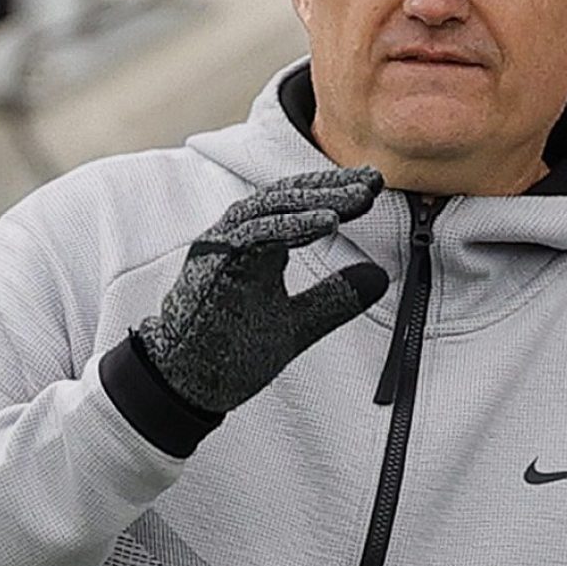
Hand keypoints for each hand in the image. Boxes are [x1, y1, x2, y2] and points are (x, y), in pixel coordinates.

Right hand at [133, 168, 389, 418]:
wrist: (187, 384)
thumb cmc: (229, 352)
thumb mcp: (298, 324)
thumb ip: (334, 299)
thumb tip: (379, 277)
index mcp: (257, 245)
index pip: (298, 206)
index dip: (336, 194)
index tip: (374, 188)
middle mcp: (237, 237)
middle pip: (287, 197)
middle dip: (331, 187)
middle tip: (373, 181)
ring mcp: (221, 247)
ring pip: (270, 208)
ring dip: (315, 200)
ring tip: (355, 199)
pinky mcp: (210, 264)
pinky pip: (253, 235)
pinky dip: (290, 226)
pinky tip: (327, 222)